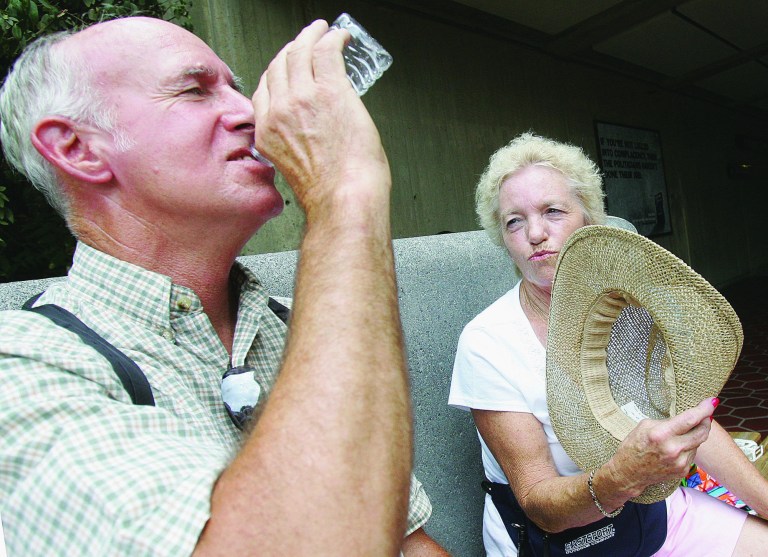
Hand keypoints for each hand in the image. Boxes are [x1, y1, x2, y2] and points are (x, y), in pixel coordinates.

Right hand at [252, 20, 390, 215]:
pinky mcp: (330, 90)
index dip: (277, 73)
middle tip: (307, 43)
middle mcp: (280, 111)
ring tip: (323, 31)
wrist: (343, 198)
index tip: (288, 69)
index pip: (264, 90)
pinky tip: (340, 36)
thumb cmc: (328, 193)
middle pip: (279, 66)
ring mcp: (303, 98)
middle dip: (292, 50)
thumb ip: (294, 146)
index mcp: (268, 133)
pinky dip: (334, 38)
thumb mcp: (294, 169)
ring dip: (312, 35)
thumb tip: (311, 134)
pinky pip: (327, 51)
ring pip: (300, 52)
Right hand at [607, 397, 715, 495]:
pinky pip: (692, 454)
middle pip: (702, 432)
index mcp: (662, 434)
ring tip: (682, 433)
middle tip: (706, 414)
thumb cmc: (634, 445)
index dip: (704, 409)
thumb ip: (667, 422)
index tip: (712, 402)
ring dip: (694, 435)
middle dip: (706, 421)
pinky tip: (677, 447)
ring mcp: (679, 462)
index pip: (690, 419)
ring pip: (698, 443)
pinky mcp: (682, 471)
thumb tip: (687, 418)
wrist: (629, 472)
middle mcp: (673, 449)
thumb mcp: (645, 426)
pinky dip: (688, 447)